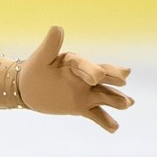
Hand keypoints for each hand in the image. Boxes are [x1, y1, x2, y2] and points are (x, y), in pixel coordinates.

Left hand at [18, 25, 133, 132]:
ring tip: (128, 103)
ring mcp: (85, 92)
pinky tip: (114, 128)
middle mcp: (85, 77)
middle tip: (124, 79)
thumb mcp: (40, 58)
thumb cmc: (34, 69)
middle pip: (104, 77)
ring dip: (116, 100)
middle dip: (113, 78)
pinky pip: (95, 114)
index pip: (86, 66)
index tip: (96, 77)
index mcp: (76, 63)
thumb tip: (57, 28)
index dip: (91, 70)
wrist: (27, 87)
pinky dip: (105, 121)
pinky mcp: (81, 106)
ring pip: (104, 96)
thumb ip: (50, 45)